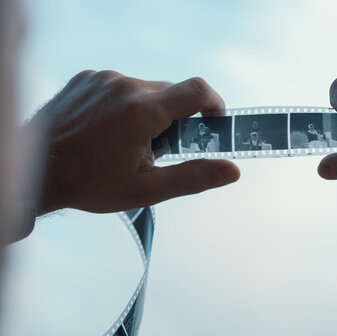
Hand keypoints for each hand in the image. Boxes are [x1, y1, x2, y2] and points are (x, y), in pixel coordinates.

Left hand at [26, 71, 239, 214]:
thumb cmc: (89, 184)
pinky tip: (108, 129)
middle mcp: (124, 85)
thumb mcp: (146, 189)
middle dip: (176, 118)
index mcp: (142, 111)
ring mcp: (102, 78)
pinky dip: (126, 104)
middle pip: (172, 92)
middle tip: (161, 147)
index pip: (197, 91)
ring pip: (147, 89)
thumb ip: (193, 177)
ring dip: (150, 111)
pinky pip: (121, 85)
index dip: (214, 104)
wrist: (36, 170)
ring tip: (128, 142)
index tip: (214, 121)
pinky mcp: (86, 77)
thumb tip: (232, 171)